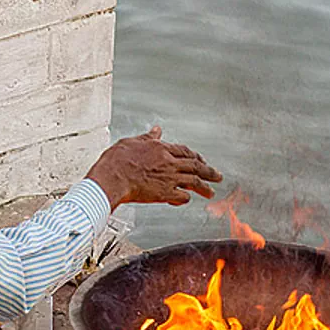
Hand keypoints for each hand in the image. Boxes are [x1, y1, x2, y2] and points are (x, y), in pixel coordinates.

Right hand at [86, 126, 221, 209]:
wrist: (111, 178)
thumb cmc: (117, 161)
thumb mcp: (132, 142)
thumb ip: (148, 138)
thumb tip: (157, 130)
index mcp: (162, 149)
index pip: (185, 151)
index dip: (196, 157)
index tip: (201, 161)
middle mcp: (169, 163)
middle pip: (195, 166)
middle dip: (209, 172)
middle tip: (218, 176)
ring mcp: (168, 179)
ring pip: (194, 182)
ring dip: (204, 187)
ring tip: (211, 192)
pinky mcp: (164, 194)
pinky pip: (181, 197)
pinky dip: (185, 199)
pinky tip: (185, 200)